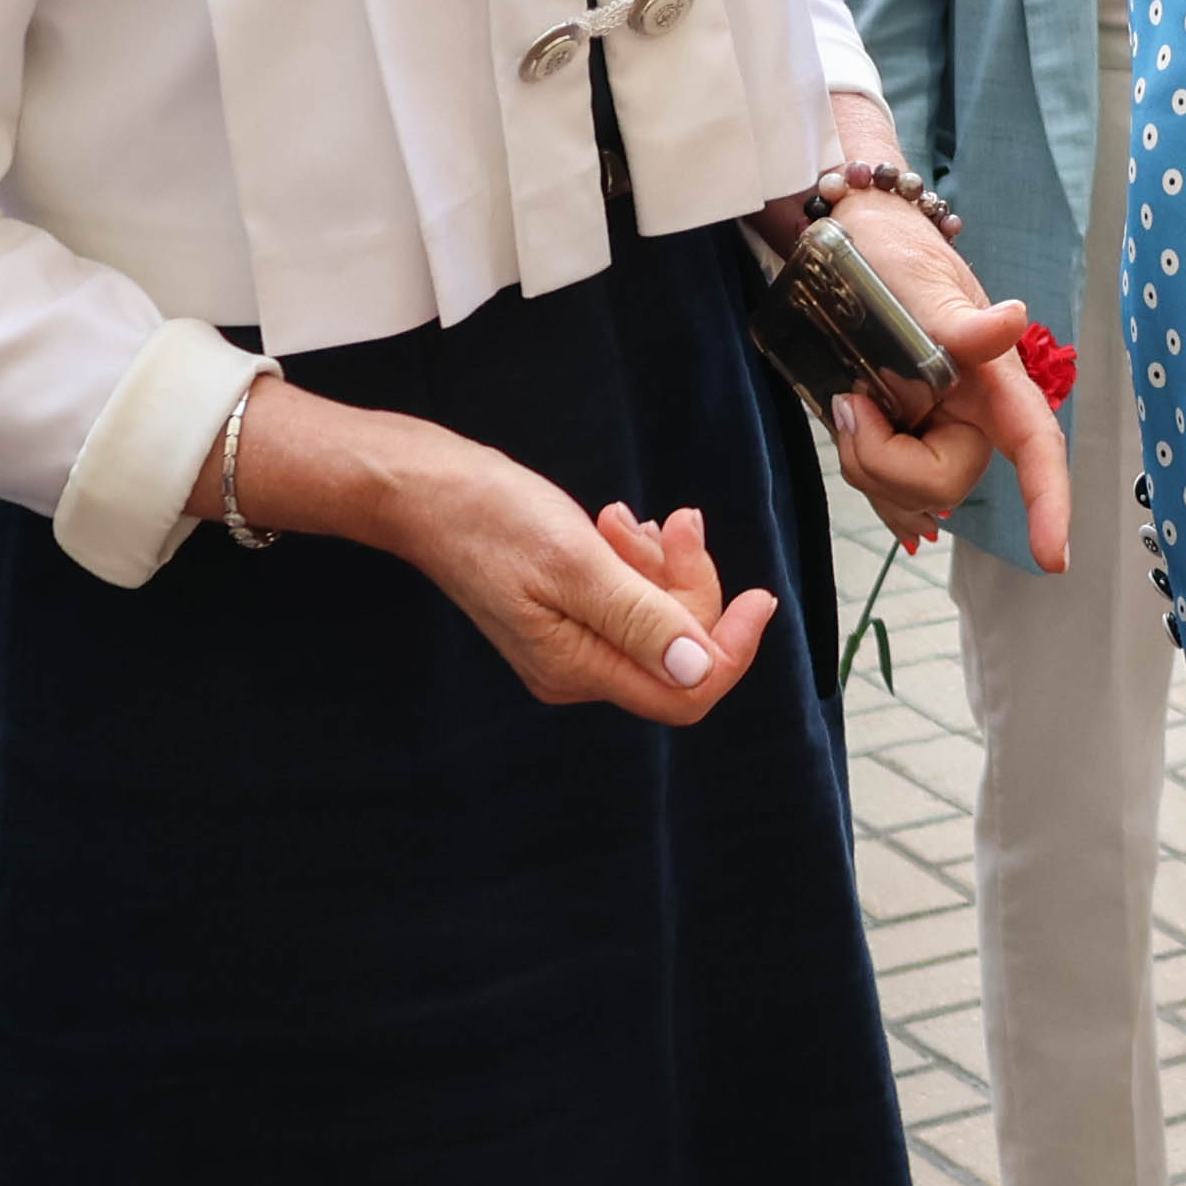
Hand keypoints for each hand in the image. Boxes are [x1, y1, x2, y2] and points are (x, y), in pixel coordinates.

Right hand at [305, 390, 778, 723]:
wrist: (427, 492)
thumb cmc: (492, 520)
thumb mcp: (576, 563)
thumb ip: (640, 619)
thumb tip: (700, 670)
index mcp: (578, 669)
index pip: (686, 693)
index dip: (732, 650)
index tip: (758, 595)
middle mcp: (576, 669)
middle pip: (679, 649)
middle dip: (691, 584)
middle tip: (676, 522)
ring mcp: (569, 642)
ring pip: (656, 616)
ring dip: (661, 564)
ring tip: (631, 519)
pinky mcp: (564, 612)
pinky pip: (628, 597)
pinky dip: (635, 559)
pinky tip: (613, 523)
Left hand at [811, 194, 1077, 574]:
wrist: (846, 248)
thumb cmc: (895, 256)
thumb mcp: (924, 283)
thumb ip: (963, 322)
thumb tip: (1012, 320)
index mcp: (992, 382)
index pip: (1034, 446)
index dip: (1048, 500)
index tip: (1052, 556)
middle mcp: (969, 416)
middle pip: (946, 483)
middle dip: (886, 462)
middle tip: (852, 403)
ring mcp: (931, 434)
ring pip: (907, 497)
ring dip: (863, 460)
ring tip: (847, 399)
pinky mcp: (897, 444)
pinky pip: (886, 497)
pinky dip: (863, 475)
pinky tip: (853, 435)